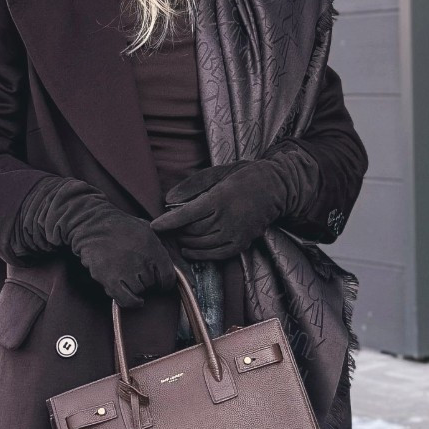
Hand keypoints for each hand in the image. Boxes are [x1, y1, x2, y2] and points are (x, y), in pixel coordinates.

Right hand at [11, 178, 178, 306]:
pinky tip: (134, 299)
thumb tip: (170, 258)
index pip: (168, 276)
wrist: (91, 224)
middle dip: (147, 280)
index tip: (161, 283)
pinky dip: (131, 302)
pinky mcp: (111, 279)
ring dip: (134, 286)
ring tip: (126, 274)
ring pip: (139, 291)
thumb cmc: (118, 225)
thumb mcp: (145, 228)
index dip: (165, 282)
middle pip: (153, 284)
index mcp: (153, 246)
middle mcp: (142, 259)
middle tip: (135, 270)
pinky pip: (126, 300)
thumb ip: (158, 245)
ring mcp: (127, 270)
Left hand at [151, 158, 292, 260]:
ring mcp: (235, 233)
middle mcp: (226, 219)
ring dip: (186, 242)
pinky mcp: (241, 244)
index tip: (154, 226)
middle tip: (169, 227)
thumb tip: (169, 200)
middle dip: (176, 231)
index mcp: (219, 199)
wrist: (275, 188)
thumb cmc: (243, 177)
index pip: (187, 215)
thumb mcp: (218, 173)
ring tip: (179, 236)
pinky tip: (189, 251)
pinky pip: (215, 255)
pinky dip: (199, 255)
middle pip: (192, 232)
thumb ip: (193, 186)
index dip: (168, 223)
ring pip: (201, 244)